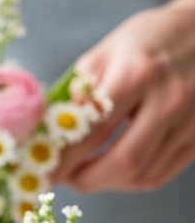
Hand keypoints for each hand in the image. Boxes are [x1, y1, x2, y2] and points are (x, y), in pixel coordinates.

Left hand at [54, 0, 194, 191]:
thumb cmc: (151, 39)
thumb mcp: (108, 51)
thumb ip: (80, 91)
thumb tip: (52, 132)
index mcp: (139, 73)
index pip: (94, 129)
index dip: (64, 157)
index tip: (42, 170)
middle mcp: (169, 99)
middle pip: (123, 161)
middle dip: (86, 180)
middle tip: (64, 179)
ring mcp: (190, 121)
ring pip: (143, 174)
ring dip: (108, 183)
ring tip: (86, 173)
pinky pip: (160, 174)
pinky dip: (131, 180)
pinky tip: (114, 170)